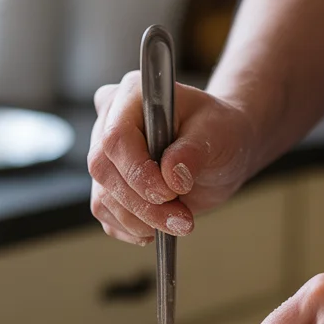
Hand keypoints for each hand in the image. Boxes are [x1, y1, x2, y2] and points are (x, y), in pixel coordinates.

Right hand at [87, 73, 254, 244]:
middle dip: (143, 203)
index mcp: (132, 95)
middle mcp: (109, 122)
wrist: (220, 154)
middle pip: (103, 170)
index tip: (170, 193)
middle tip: (183, 219)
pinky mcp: (109, 186)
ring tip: (180, 221)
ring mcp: (105, 156)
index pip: (116, 137)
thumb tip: (171, 176)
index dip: (138, 171)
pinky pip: (107, 216)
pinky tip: (159, 226)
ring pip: (103, 198)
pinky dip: (134, 228)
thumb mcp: (218, 134)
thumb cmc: (220, 132)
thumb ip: (193, 151)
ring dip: (142, 220)